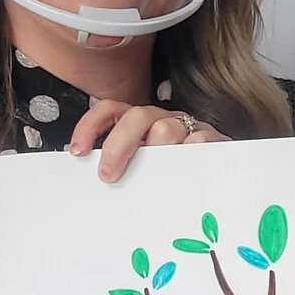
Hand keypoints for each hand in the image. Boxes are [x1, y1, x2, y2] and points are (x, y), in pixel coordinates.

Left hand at [71, 99, 225, 182]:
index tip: (79, 151)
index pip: (110, 110)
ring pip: (167, 128)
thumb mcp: (142, 167)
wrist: (216, 172)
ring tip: (151, 175)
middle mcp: (160, 120)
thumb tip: (96, 184)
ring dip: (155, 150)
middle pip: (137, 116)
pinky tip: (185, 164)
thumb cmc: (170, 172)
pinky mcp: (211, 139)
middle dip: (118, 146)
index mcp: (138, 123)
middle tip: (109, 175)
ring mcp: (186, 128)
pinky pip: (200, 139)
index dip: (90, 126)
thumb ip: (122, 167)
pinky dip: (191, 150)